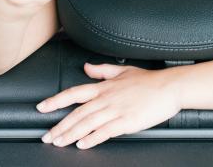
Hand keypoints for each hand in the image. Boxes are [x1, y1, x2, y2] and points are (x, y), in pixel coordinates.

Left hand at [37, 63, 182, 148]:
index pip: (74, 93)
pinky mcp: (127, 121)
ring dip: (71, 134)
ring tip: (59, 143)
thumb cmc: (149, 81)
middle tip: (47, 136)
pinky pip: (105, 132)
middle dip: (59, 125)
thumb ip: (102, 70)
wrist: (170, 87)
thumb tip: (86, 67)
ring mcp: (116, 110)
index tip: (42, 107)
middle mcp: (106, 98)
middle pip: (77, 113)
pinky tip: (82, 144)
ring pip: (87, 123)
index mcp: (104, 87)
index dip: (56, 101)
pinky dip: (92, 139)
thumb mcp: (123, 70)